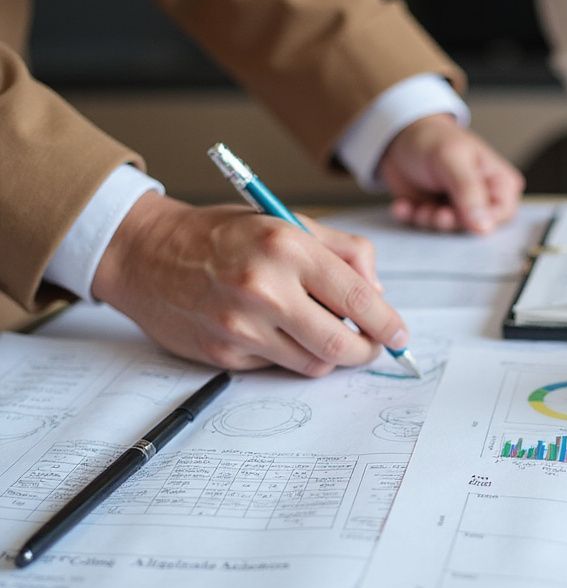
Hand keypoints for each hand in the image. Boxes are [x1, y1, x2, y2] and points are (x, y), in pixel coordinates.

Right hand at [92, 192, 408, 376]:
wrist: (145, 252)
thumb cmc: (222, 234)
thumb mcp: (286, 221)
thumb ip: (343, 251)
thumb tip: (378, 292)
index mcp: (287, 247)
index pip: (358, 298)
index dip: (388, 323)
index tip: (400, 335)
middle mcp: (265, 288)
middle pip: (341, 343)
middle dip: (366, 351)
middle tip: (372, 347)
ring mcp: (241, 325)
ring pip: (313, 363)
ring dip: (329, 355)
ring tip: (323, 333)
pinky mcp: (223, 353)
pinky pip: (277, 367)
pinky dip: (289, 355)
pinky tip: (275, 332)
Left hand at [377, 114, 524, 233]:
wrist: (399, 135)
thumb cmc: (434, 139)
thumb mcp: (452, 160)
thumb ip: (469, 193)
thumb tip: (485, 227)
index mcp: (499, 182)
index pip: (503, 214)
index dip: (482, 220)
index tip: (458, 214)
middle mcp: (481, 198)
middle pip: (474, 226)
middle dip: (450, 222)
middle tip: (435, 212)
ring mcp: (458, 207)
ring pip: (449, 231)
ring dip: (429, 221)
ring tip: (419, 207)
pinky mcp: (436, 213)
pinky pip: (426, 228)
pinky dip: (412, 218)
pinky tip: (405, 205)